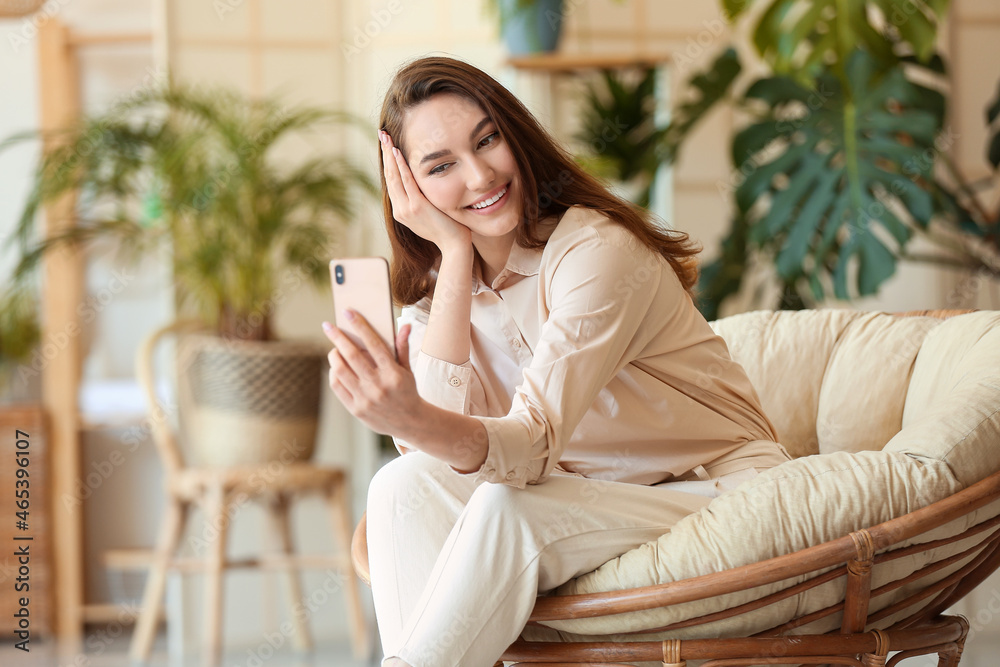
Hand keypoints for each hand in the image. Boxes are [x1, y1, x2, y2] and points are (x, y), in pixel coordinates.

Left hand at [323, 312, 422, 438]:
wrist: (410, 422)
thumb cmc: (407, 391)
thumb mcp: (408, 370)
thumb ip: (402, 347)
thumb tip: (403, 325)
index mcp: (393, 373)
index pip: (373, 344)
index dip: (360, 326)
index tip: (348, 312)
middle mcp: (378, 386)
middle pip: (352, 355)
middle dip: (338, 337)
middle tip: (328, 326)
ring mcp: (366, 399)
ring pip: (341, 370)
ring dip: (334, 356)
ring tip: (334, 349)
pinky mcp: (356, 409)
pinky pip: (338, 386)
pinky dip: (334, 373)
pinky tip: (336, 367)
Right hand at [379, 130, 470, 251]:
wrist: (454, 245)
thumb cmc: (448, 228)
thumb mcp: (431, 212)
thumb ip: (423, 199)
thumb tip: (423, 184)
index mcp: (402, 211)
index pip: (392, 181)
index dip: (388, 162)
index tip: (387, 145)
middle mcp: (400, 210)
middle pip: (389, 176)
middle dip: (385, 154)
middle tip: (382, 134)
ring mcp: (406, 209)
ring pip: (394, 177)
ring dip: (390, 155)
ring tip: (386, 138)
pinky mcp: (416, 207)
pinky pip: (406, 182)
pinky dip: (401, 166)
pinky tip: (398, 152)